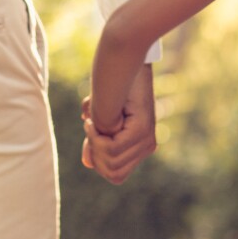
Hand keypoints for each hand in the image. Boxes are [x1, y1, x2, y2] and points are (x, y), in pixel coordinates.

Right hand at [81, 64, 155, 183]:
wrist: (123, 62)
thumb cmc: (111, 89)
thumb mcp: (101, 121)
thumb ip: (98, 143)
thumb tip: (89, 164)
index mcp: (140, 147)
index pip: (116, 176)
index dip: (98, 162)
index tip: (91, 137)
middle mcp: (148, 146)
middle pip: (113, 173)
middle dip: (95, 154)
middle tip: (92, 128)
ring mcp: (146, 139)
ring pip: (111, 162)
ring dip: (94, 144)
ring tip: (93, 121)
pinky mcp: (142, 130)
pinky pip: (111, 148)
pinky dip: (95, 136)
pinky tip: (92, 119)